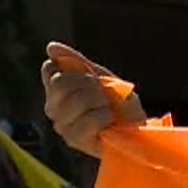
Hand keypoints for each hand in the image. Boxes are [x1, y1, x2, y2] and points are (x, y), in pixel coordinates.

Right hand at [41, 42, 145, 156]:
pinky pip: (88, 121)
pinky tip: (109, 121)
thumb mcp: (102, 78)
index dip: (73, 69)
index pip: (49, 70)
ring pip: (75, 101)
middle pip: (60, 83)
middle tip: (103, 94)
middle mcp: (53, 108)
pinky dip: (105, 117)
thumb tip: (51, 47)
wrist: (138, 129)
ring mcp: (62, 125)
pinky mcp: (74, 140)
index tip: (91, 78)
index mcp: (57, 90)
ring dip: (100, 101)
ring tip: (107, 109)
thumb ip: (78, 62)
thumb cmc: (118, 104)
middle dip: (89, 83)